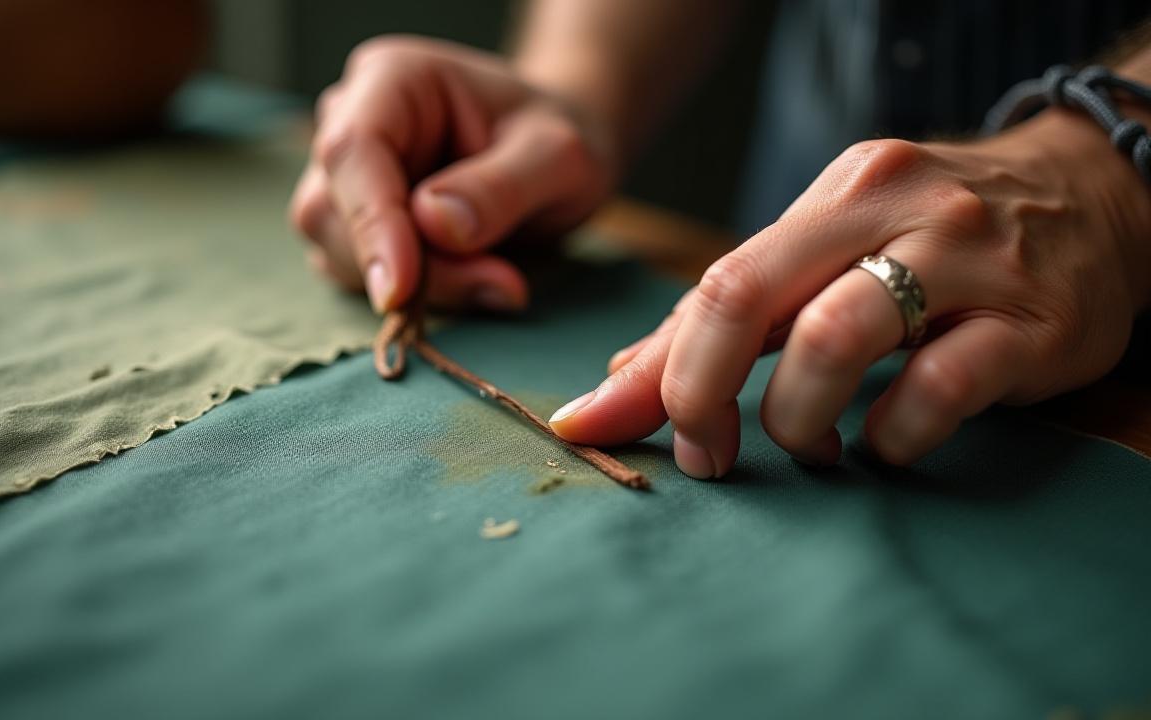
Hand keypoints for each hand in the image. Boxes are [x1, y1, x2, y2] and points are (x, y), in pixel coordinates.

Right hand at [290, 35, 616, 312]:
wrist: (550, 160)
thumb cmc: (553, 143)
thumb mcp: (558, 157)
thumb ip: (502, 187)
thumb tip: (434, 224)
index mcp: (392, 79)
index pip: (353, 151)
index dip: (371, 222)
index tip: (401, 289)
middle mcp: (351, 120)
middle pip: (334, 210)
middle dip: (411, 267)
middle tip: (501, 285)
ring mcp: (344, 177)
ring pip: (340, 253)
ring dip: (418, 287)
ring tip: (502, 280)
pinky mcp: (352, 226)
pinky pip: (361, 277)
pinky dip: (418, 296)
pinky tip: (479, 281)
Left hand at [549, 112, 1150, 475]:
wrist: (1098, 198)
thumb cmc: (940, 236)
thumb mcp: (835, 249)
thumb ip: (736, 313)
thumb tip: (622, 381)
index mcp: (835, 193)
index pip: (716, 282)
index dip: (652, 368)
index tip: (602, 426)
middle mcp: (892, 210)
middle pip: (749, 296)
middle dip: (699, 390)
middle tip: (704, 453)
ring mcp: (965, 261)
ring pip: (835, 338)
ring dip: (796, 417)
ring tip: (808, 447)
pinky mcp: (1033, 323)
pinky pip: (939, 388)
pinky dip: (894, 434)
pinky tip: (889, 443)